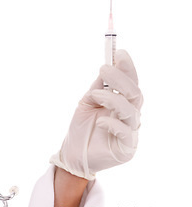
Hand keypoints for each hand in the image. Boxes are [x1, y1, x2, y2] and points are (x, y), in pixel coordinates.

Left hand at [50, 49, 142, 179]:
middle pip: (135, 93)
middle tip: (104, 69)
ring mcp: (130, 131)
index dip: (127, 68)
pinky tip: (100, 120)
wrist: (72, 153)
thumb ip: (97, 87)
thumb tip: (105, 68)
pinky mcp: (126, 148)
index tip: (119, 52)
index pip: (131, 83)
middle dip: (120, 78)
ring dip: (112, 98)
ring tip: (95, 93)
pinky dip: (113, 123)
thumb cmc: (81, 127)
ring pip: (131, 110)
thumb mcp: (86, 102)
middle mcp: (129, 115)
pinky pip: (126, 132)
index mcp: (122, 103)